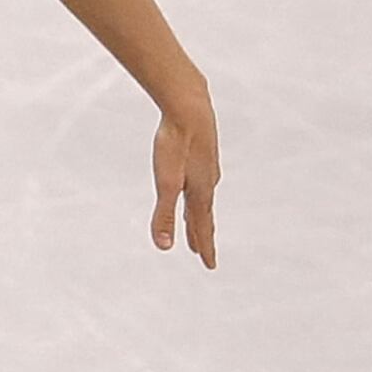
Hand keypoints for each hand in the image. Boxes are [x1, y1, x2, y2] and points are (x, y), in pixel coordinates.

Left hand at [150, 91, 219, 266]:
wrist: (188, 105)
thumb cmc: (175, 142)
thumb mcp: (166, 182)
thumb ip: (163, 215)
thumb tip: (163, 247)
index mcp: (200, 192)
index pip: (203, 228)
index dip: (205, 248)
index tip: (209, 266)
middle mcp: (207, 182)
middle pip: (203, 216)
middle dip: (202, 237)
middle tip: (203, 255)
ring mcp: (206, 167)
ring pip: (203, 199)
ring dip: (200, 217)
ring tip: (199, 228)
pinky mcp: (202, 154)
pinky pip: (202, 183)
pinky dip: (199, 196)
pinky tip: (199, 189)